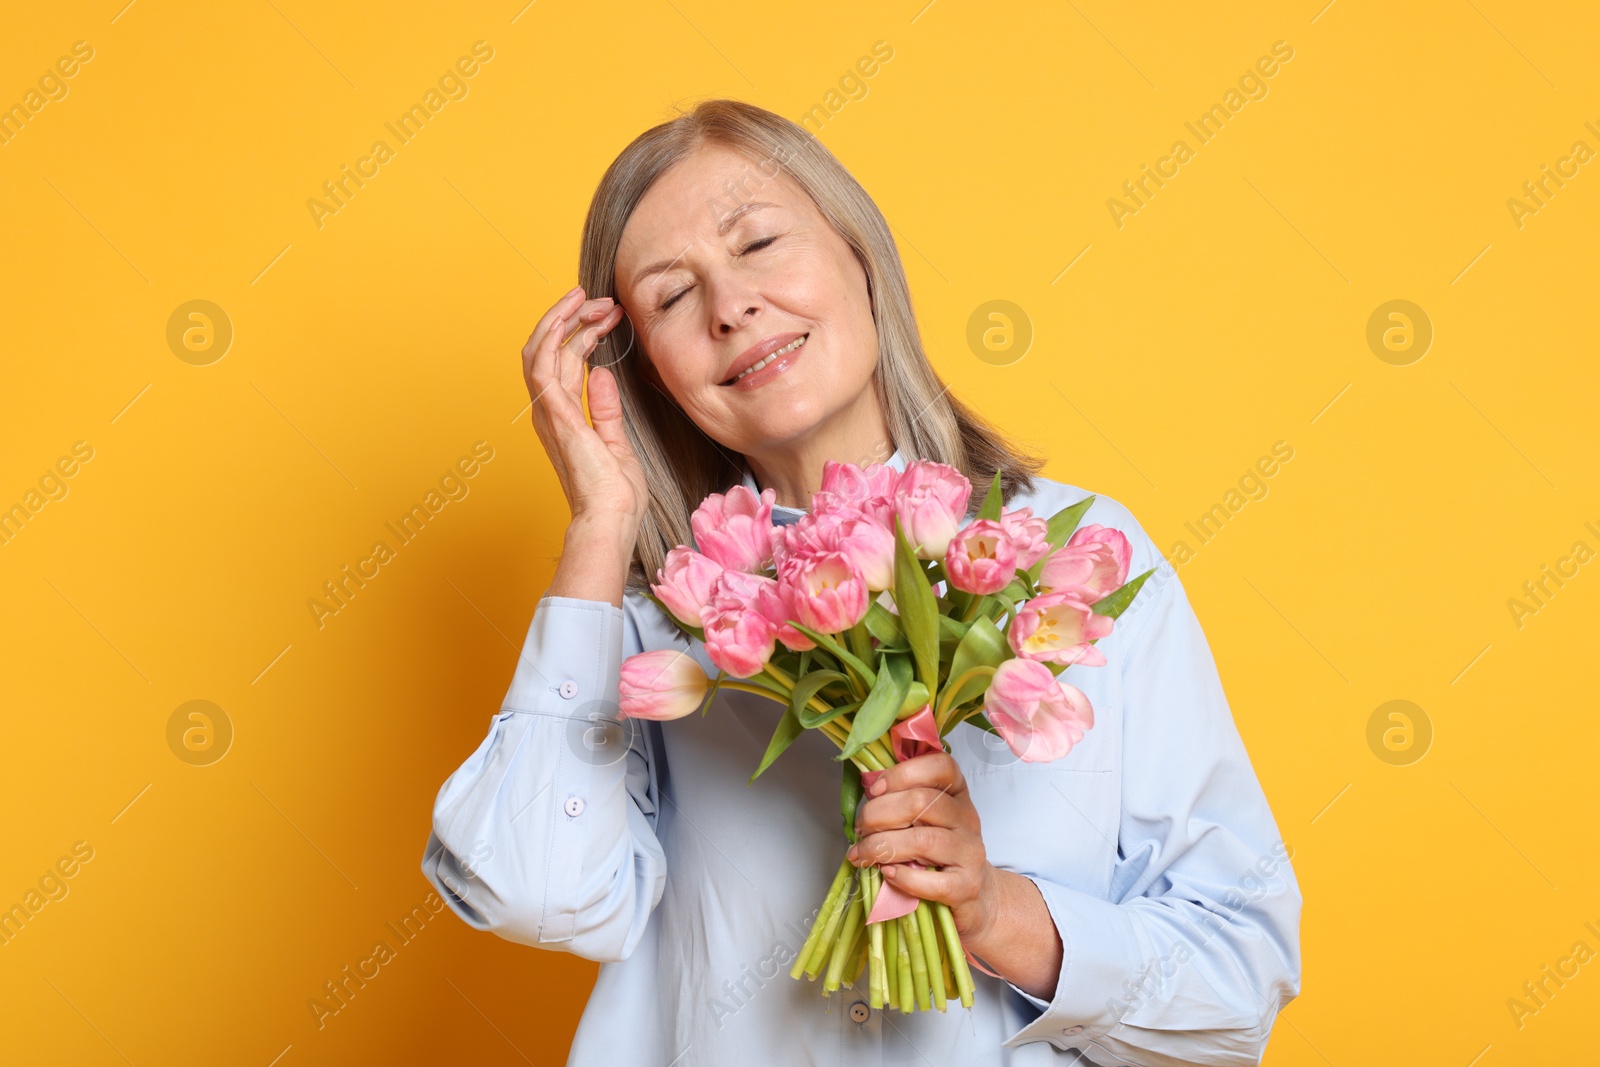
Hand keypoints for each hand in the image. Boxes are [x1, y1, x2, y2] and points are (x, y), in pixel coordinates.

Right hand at [521, 286, 645, 541]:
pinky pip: (542, 365)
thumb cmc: (614, 495)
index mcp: (563, 418)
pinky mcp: (555, 415)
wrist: (611, 520)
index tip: (608, 316)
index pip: (565, 363)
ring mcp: (549, 412)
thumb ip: (605, 408)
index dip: (582, 334)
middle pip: (549, 350)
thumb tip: (604, 375)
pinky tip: (569, 315)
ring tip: (587, 297)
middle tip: (602, 300)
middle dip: (573, 319)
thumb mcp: (616, 442)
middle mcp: (549, 412)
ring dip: (561, 319)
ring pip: (541, 350)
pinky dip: (552, 336)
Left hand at [845, 751, 1001, 944]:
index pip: (939, 766)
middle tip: (860, 829)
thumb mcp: (924, 818)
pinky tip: (888, 874)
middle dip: (878, 814)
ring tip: (863, 854)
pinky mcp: (967, 885)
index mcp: (956, 793)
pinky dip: (903, 878)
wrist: (973, 892)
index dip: (902, 774)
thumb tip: (868, 793)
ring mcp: (969, 851)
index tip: (874, 790)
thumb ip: (902, 800)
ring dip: (882, 846)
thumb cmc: (938, 851)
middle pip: (921, 802)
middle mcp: (967, 817)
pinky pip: (933, 881)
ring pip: (922, 840)